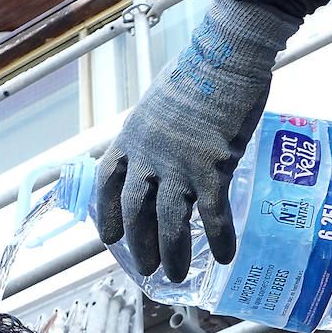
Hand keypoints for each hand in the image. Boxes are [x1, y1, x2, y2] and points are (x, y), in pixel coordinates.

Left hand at [95, 0, 298, 281]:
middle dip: (140, 246)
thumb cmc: (197, 71)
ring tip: (175, 276)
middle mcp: (148, 157)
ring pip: (169, 223)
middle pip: (136, 213)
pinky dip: (219, 239)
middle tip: (146, 268)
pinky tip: (224, 257)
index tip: (108, 238)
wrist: (225, 56)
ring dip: (171, 254)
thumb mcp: (159, 101)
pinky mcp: (212, 168)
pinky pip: (212, 215)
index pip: (107, 184)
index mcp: (131, 138)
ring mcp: (178, 166)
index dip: (106, 215)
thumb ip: (157, 130)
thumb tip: (164, 143)